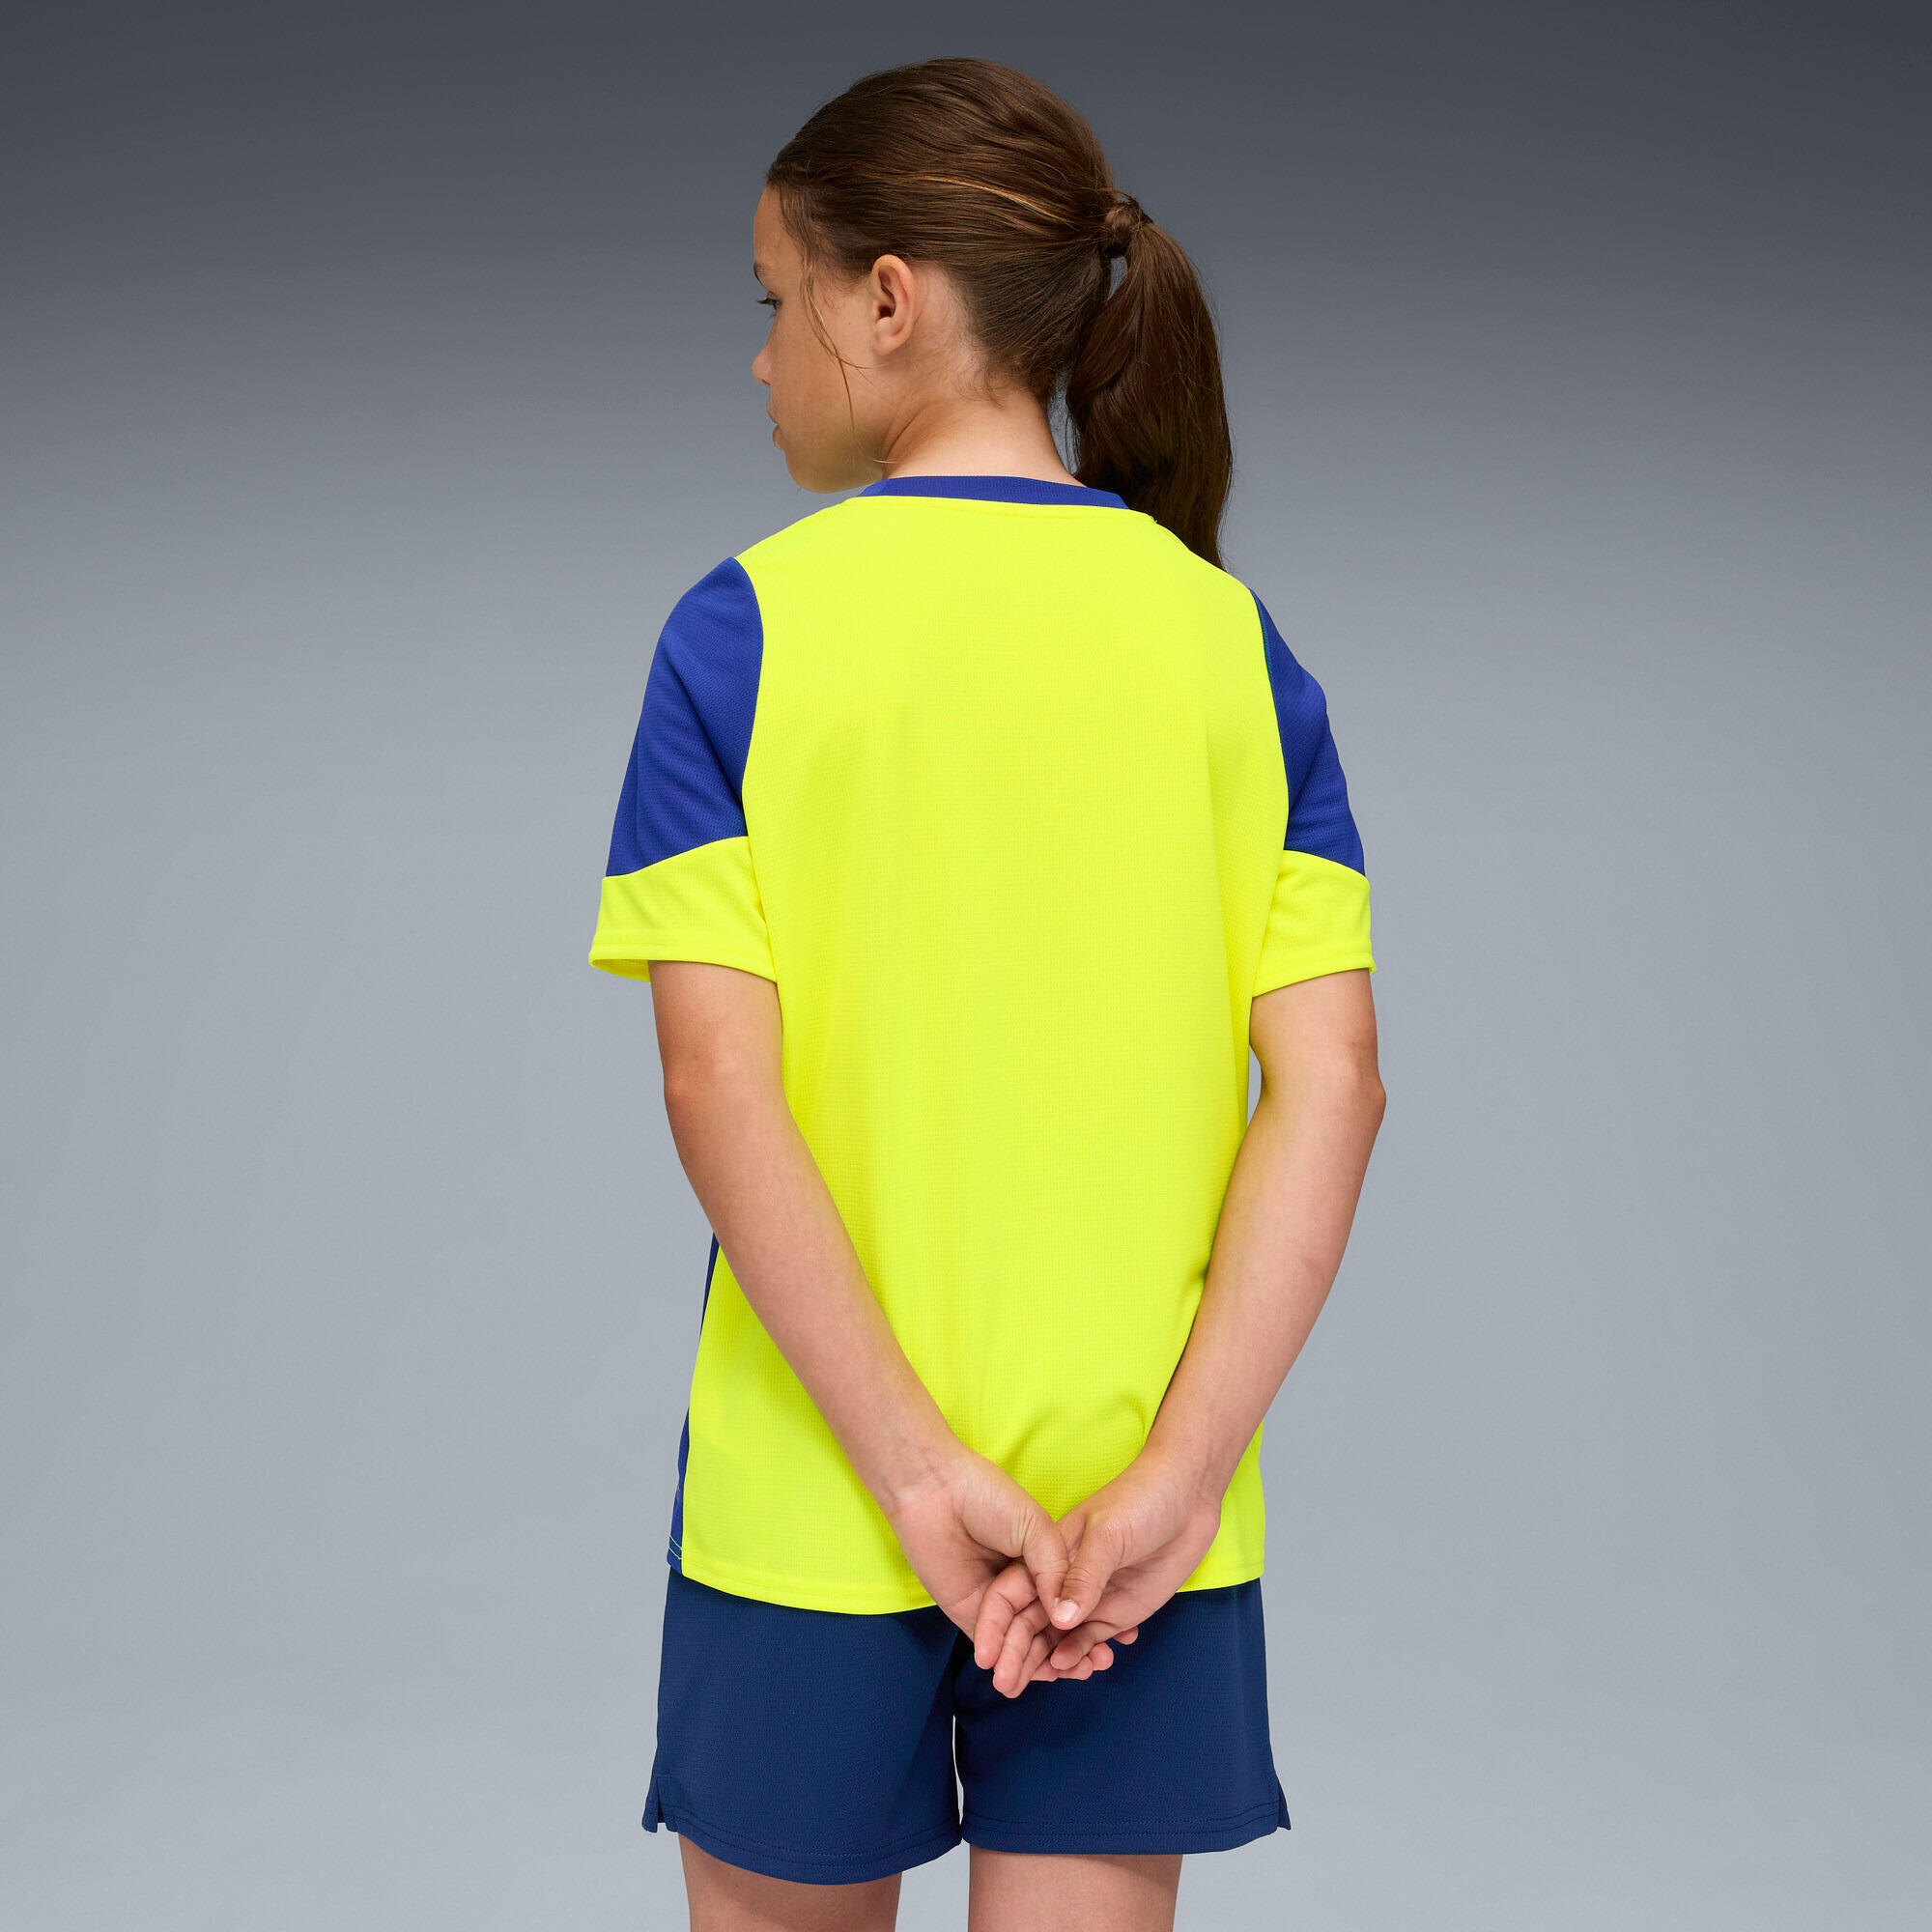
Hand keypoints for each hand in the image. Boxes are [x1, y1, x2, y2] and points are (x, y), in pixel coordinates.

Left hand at [882, 1444, 1121, 1694]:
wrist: (936, 1492)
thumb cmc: (986, 1497)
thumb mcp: (1035, 1527)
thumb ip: (1054, 1570)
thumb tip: (1068, 1615)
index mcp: (1038, 1559)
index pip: (1067, 1600)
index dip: (1090, 1620)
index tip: (1113, 1639)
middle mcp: (1019, 1584)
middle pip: (1050, 1626)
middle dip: (1076, 1648)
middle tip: (1100, 1664)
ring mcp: (994, 1603)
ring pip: (1027, 1643)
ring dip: (1052, 1662)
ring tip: (1080, 1674)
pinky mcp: (969, 1615)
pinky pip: (999, 1647)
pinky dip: (1022, 1663)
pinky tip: (1047, 1673)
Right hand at [987, 1450, 1222, 1676]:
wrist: (1188, 1497)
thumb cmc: (1141, 1499)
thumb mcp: (1108, 1534)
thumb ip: (1084, 1576)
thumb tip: (1060, 1620)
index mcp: (1049, 1554)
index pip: (1010, 1593)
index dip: (994, 1625)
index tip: (986, 1657)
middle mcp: (1064, 1580)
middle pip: (1029, 1622)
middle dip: (1015, 1654)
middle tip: (1006, 1686)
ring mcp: (1091, 1598)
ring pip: (1057, 1638)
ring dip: (1047, 1662)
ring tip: (1042, 1685)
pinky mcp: (1117, 1611)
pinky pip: (1091, 1640)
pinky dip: (1081, 1656)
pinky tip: (1075, 1669)